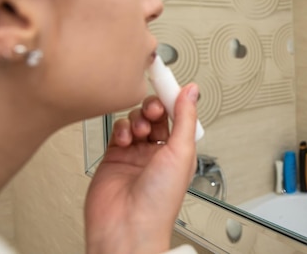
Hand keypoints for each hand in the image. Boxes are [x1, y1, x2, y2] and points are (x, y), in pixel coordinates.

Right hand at [84, 84, 198, 253]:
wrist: (127, 227)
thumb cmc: (159, 203)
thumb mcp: (182, 152)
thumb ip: (185, 118)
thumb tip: (192, 91)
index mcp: (180, 151)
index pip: (178, 115)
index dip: (172, 98)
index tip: (166, 79)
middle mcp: (159, 152)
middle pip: (156, 115)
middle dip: (153, 107)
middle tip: (153, 109)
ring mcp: (135, 154)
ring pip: (136, 120)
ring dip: (137, 119)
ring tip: (139, 130)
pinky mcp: (114, 157)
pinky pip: (117, 131)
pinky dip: (120, 129)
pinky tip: (124, 139)